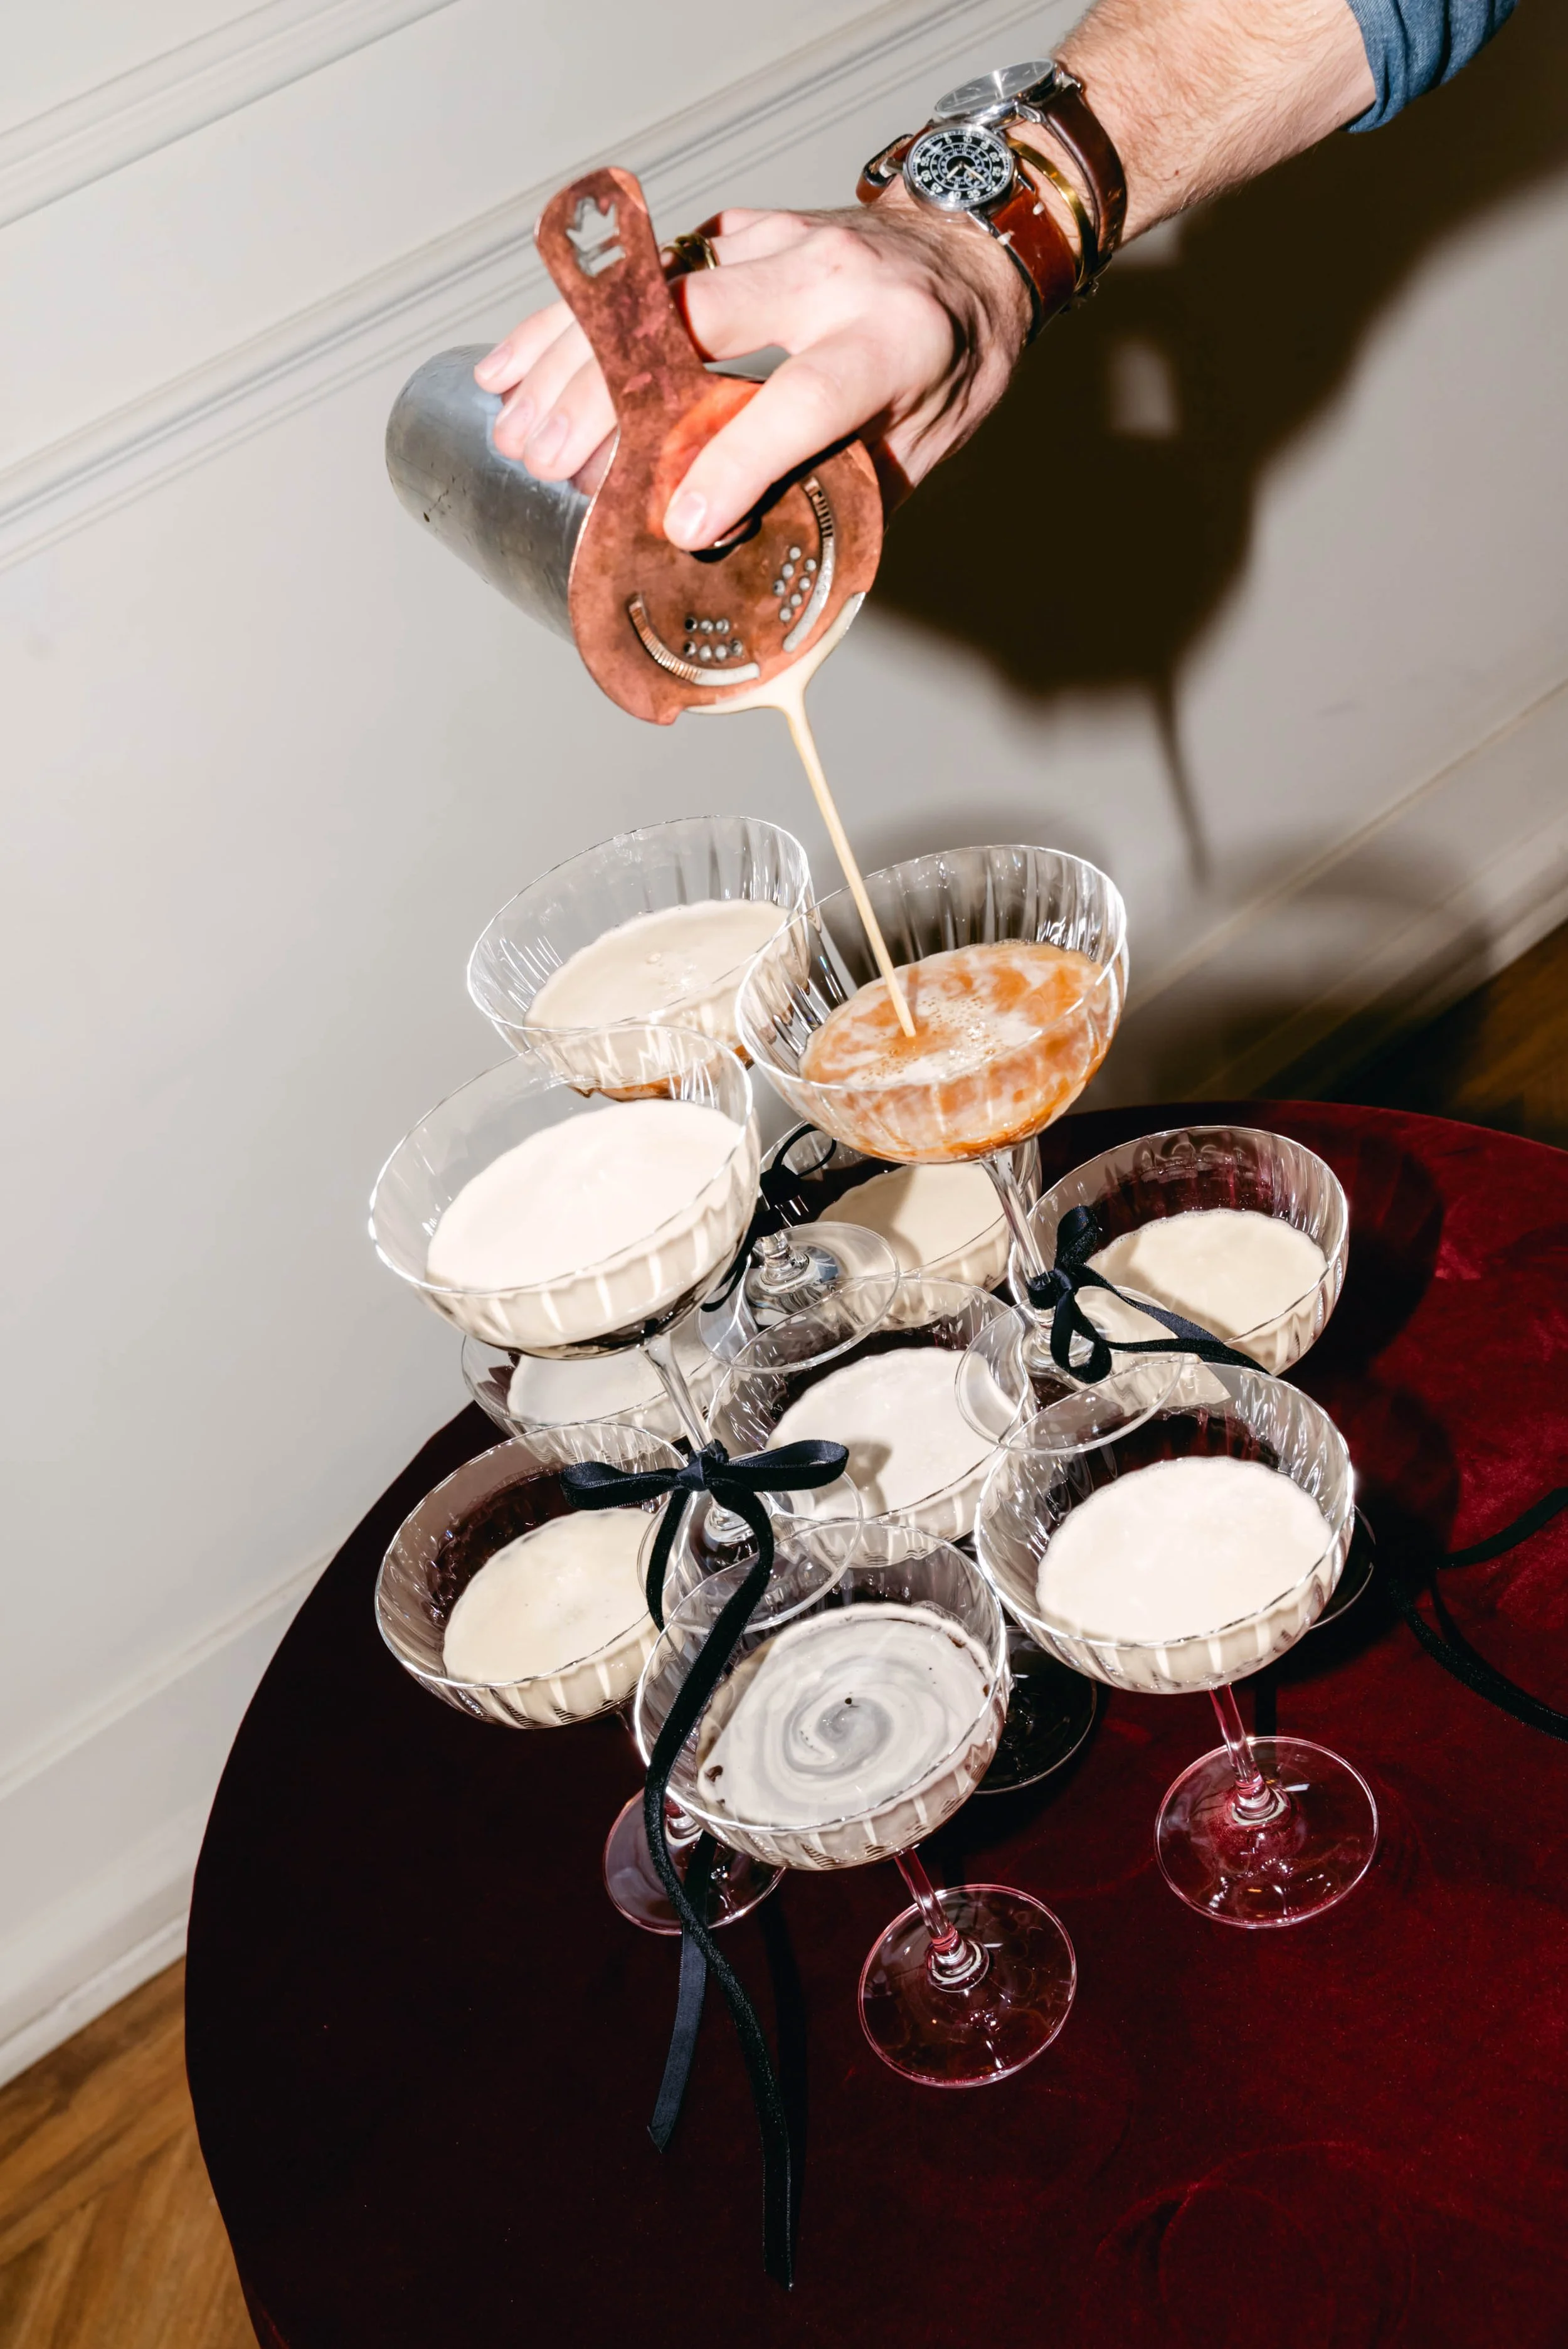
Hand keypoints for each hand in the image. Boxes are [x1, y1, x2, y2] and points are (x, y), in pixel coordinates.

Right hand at [473, 195, 1030, 548]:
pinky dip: (571, 318)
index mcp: (889, 340)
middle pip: (696, 323)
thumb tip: (744, 572)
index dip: (737, 463)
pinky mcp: (737, 235)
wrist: (976, 255)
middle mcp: (827, 276)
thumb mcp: (922, 449)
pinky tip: (513, 364)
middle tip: (550, 467)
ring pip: (649, 287)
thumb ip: (841, 500)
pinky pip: (638, 273)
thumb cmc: (954, 364)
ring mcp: (776, 243)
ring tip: (514, 428)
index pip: (801, 398)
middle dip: (612, 395)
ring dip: (570, 357)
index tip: (680, 522)